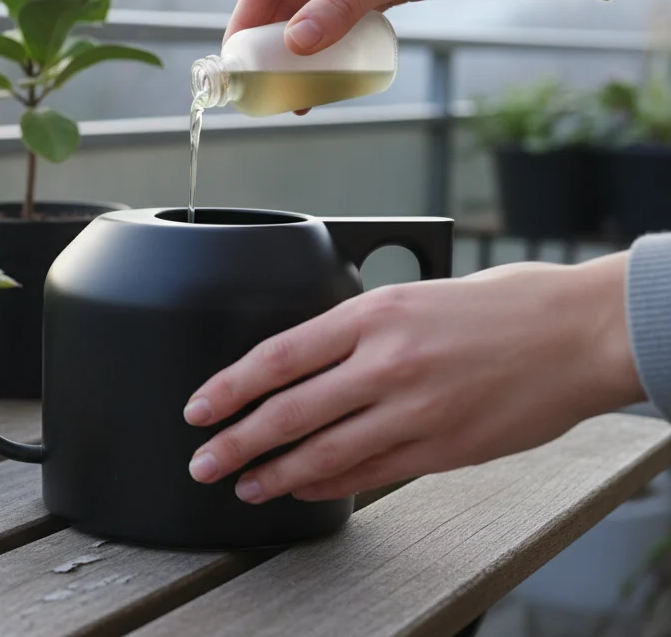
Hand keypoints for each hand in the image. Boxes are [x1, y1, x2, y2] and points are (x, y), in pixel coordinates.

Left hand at [182, 254, 643, 503]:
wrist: (580, 333)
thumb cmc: (503, 305)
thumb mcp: (415, 292)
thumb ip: (359, 327)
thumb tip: (305, 359)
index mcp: (373, 314)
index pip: (276, 357)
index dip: (228, 388)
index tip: (198, 408)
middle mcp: (386, 363)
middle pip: (287, 412)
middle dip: (235, 442)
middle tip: (203, 462)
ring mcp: (414, 411)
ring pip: (323, 452)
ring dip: (275, 474)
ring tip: (244, 485)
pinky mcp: (442, 448)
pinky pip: (370, 474)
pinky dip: (330, 483)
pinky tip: (304, 487)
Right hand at [226, 0, 615, 56]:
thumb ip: (340, 9)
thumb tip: (295, 46)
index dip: (246, 24)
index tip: (235, 63)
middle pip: (283, 2)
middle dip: (272, 47)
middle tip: (263, 89)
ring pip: (310, 17)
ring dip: (302, 55)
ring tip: (295, 94)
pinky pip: (339, 22)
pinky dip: (331, 50)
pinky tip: (328, 78)